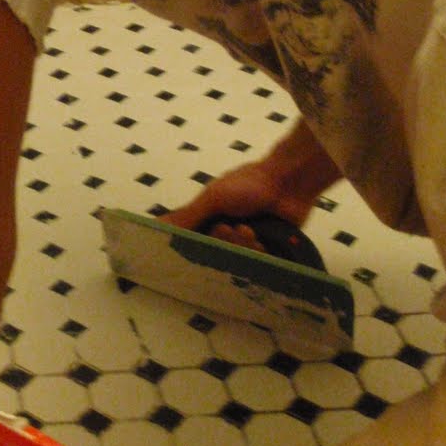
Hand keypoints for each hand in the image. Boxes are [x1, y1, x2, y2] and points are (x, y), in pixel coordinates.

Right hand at [161, 120, 338, 241]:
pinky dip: (259, 254)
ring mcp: (248, 240)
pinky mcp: (269, 248)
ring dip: (243, 246)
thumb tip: (157, 227)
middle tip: (232, 229)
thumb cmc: (247, 185)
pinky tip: (263, 242)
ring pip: (237, 258)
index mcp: (211, 217)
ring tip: (252, 232)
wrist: (288, 182)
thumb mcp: (213, 197)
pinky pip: (258, 263)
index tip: (197, 248)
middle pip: (216, 251)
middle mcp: (228, 230)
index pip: (195, 240)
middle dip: (224, 242)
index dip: (196, 245)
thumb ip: (188, 216)